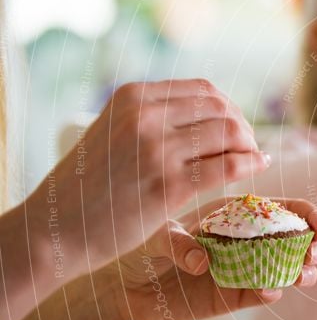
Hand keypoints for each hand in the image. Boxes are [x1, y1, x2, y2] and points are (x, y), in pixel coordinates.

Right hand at [26, 79, 268, 276]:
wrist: (56, 230)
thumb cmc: (91, 186)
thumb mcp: (115, 132)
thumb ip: (154, 117)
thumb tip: (212, 110)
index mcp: (133, 96)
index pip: (203, 90)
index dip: (230, 109)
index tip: (238, 128)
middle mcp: (145, 116)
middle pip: (222, 109)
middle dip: (244, 128)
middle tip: (250, 148)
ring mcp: (157, 150)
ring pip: (230, 134)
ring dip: (250, 146)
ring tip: (252, 159)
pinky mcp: (169, 186)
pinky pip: (228, 166)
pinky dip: (251, 164)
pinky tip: (258, 167)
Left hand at [99, 197, 316, 319]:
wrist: (124, 285)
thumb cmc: (140, 246)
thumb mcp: (155, 235)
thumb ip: (178, 243)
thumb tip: (203, 262)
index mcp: (237, 213)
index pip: (283, 208)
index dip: (308, 214)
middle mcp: (247, 239)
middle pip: (295, 238)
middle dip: (315, 244)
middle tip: (316, 251)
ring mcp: (244, 268)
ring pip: (287, 267)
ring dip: (303, 271)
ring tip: (303, 276)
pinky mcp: (236, 296)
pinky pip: (263, 293)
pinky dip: (272, 292)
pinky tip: (269, 291)